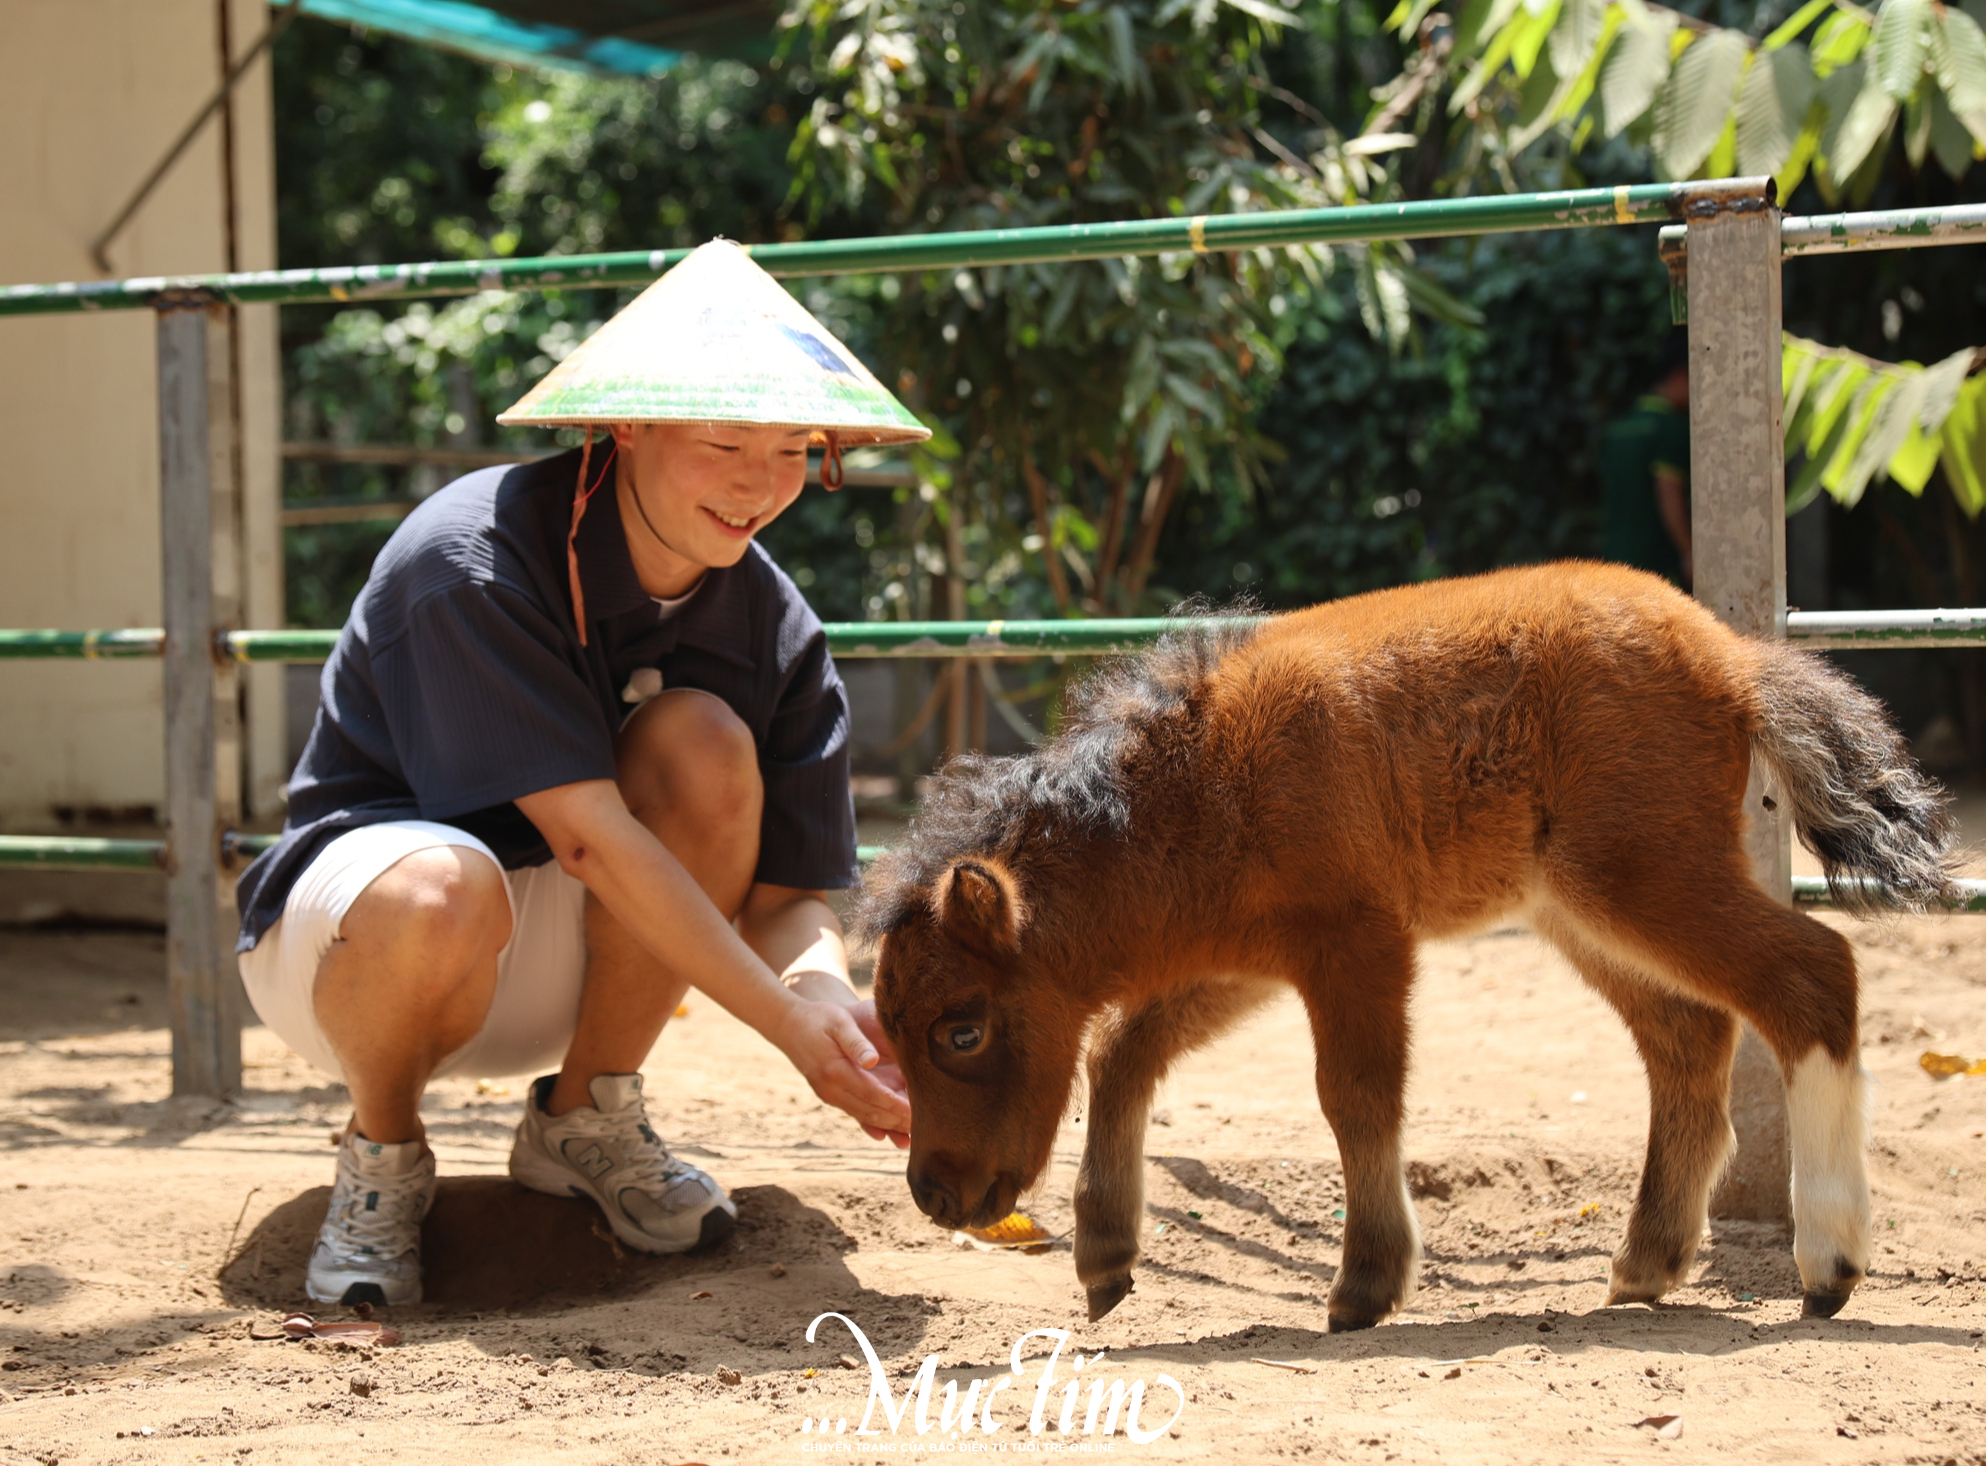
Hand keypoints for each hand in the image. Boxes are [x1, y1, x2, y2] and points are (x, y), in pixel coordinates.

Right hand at [773, 999, 912, 1138]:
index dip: (896, 1106)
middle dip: (898, 1121)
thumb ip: (856, 1042)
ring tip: (914, 1134)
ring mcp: (829, 1095)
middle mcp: (831, 1089)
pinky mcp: (830, 1095)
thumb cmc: (819, 1018)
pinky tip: (890, 1135)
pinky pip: (856, 1114)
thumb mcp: (839, 1022)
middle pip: (871, 1111)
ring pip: (864, 1116)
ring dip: (889, 1126)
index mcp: (835, 1071)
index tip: (919, 1113)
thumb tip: (872, 1060)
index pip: (873, 1094)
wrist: (789, 1026)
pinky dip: (874, 1125)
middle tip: (926, 1129)